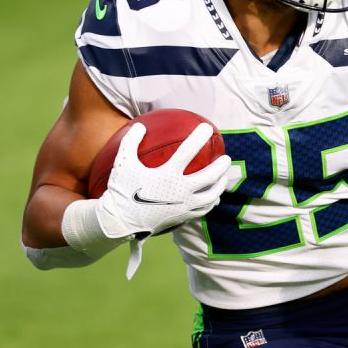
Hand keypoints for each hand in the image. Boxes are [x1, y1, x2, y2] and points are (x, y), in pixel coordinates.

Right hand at [95, 122, 230, 240]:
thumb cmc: (122, 190)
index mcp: (167, 175)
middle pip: (209, 176)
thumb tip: (139, 125)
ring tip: (224, 178)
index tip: (208, 128)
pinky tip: (213, 198)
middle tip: (226, 158)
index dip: (199, 137)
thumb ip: (131, 142)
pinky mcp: (182, 217)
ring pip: (211, 195)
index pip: (188, 151)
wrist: (120, 222)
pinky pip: (203, 210)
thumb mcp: (123, 163)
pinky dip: (210, 202)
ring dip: (220, 185)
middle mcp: (180, 190)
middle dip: (221, 166)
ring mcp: (183, 205)